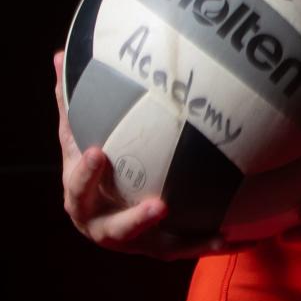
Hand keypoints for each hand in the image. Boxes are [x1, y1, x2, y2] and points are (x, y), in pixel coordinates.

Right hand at [55, 50, 249, 259]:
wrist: (105, 210)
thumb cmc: (94, 162)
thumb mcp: (78, 134)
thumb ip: (71, 100)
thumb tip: (60, 53)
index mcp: (83, 198)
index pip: (78, 190)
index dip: (84, 176)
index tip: (97, 152)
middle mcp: (105, 226)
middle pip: (115, 231)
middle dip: (135, 221)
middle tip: (159, 205)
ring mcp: (136, 241)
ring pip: (161, 247)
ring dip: (187, 241)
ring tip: (215, 235)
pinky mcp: (163, 247)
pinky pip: (189, 246)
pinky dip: (213, 242)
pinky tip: (241, 237)